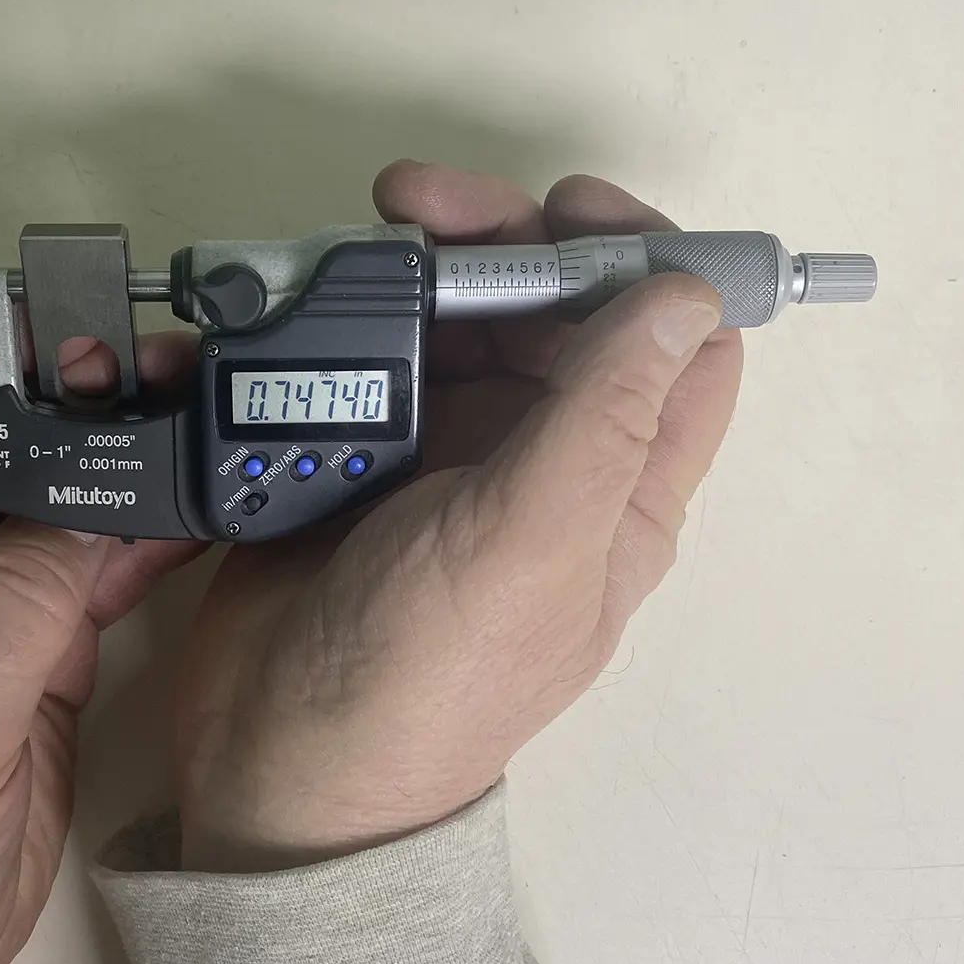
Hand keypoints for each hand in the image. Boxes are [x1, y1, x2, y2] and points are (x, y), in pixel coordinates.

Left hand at [0, 325, 200, 963]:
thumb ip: (14, 600)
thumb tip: (93, 506)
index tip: (59, 321)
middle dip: (68, 404)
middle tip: (147, 366)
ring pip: (51, 501)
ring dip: (117, 466)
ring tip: (186, 419)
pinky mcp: (31, 642)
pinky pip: (91, 566)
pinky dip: (143, 536)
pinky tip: (188, 506)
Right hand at [175, 162, 744, 870]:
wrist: (278, 760)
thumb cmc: (423, 675)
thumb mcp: (531, 544)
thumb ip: (606, 417)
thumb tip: (684, 297)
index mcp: (616, 489)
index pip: (678, 347)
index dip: (646, 259)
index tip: (570, 210)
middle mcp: (541, 461)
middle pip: (553, 313)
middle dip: (503, 242)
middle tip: (418, 203)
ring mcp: (448, 456)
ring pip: (459, 326)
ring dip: (417, 271)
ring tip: (357, 238)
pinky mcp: (365, 456)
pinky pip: (374, 359)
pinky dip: (349, 319)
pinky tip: (313, 302)